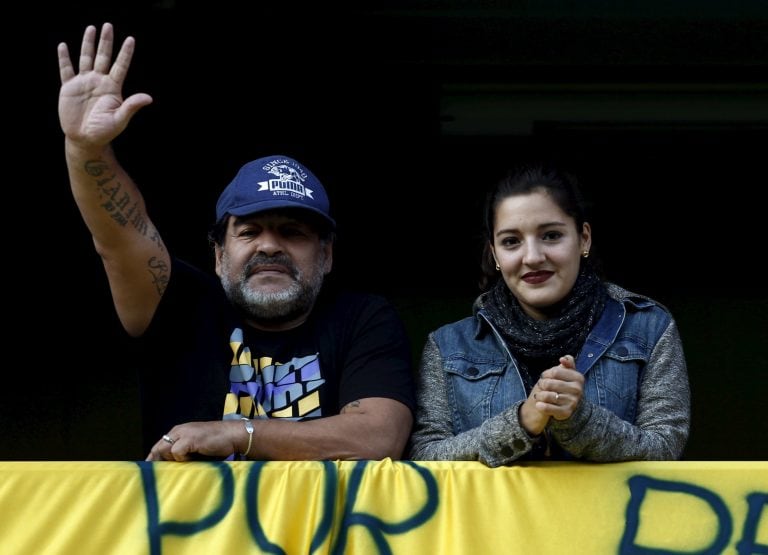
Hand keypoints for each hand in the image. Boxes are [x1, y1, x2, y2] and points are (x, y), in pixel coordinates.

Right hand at [58, 22, 151, 147]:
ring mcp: (84, 83)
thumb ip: (132, 106)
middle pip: (103, 57)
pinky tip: (63, 46)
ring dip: (88, 44)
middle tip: (108, 25)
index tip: (131, 39)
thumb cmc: (104, 131)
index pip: (120, 66)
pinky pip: (66, 70)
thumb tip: (149, 98)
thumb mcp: (120, 119)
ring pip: (86, 58)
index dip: (125, 53)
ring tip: (91, 28)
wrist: (85, 139)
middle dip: (106, 41)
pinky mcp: (68, 87)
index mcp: (112, 87)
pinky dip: (64, 58)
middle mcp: (99, 81)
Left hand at [145, 420, 245, 461]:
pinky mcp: (190, 439)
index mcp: (179, 432)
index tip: (151, 471)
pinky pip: (176, 452)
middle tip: (159, 475)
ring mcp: (184, 434)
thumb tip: (171, 467)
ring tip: (184, 465)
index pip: (159, 445)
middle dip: (157, 461)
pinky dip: (182, 458)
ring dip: (172, 460)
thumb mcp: (197, 448)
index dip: (154, 458)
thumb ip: (184, 453)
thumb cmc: (217, 444)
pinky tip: (192, 459)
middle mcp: (179, 431)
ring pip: (165, 450)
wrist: (233, 435)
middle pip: (158, 447)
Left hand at [533, 354, 583, 420]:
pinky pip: (548, 408)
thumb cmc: (563, 384)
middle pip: (549, 383)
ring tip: (538, 395)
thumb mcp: (567, 372)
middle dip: (542, 384)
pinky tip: (538, 404)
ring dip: (539, 395)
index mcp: (578, 378)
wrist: (567, 404)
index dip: (546, 374)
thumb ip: (568, 362)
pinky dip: (541, 406)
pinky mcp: (566, 412)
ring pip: (547, 396)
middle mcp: (578, 390)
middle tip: (541, 386)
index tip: (545, 376)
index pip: (554, 372)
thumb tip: (563, 359)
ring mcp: (573, 402)